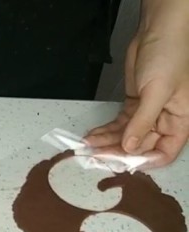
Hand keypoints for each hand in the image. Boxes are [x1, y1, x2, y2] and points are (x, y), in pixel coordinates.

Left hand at [84, 2, 188, 168]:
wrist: (158, 31)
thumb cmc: (170, 55)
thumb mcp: (157, 92)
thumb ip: (143, 122)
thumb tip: (129, 147)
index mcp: (180, 121)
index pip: (165, 152)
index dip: (145, 160)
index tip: (123, 164)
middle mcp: (165, 120)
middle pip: (141, 146)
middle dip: (118, 151)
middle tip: (97, 155)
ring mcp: (148, 113)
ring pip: (127, 136)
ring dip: (107, 142)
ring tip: (89, 146)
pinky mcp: (135, 104)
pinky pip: (120, 123)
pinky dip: (106, 130)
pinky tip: (93, 135)